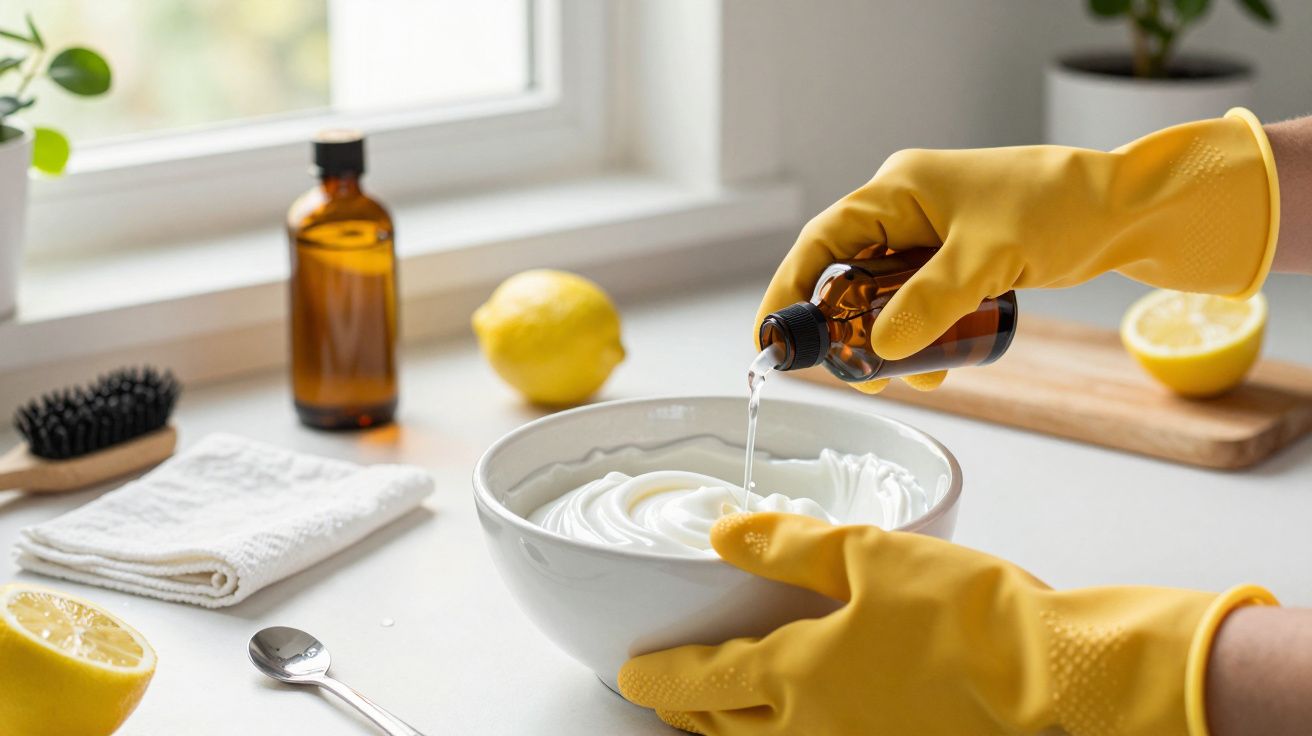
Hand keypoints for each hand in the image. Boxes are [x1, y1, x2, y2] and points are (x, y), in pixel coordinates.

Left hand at [619, 513, 1274, 734]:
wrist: (1051, 676)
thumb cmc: (967, 614)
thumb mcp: (867, 556)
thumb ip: (787, 547)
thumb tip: (728, 536)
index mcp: (796, 674)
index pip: (702, 678)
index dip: (659, 675)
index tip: (630, 673)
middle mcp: (812, 728)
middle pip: (723, 724)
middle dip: (685, 709)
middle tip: (663, 694)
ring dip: (726, 729)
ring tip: (712, 713)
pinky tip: (797, 720)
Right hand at [756, 108, 1278, 391]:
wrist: (1129, 210)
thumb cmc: (1061, 210)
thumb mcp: (989, 258)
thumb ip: (932, 302)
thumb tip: (883, 350)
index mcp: (898, 189)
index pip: (822, 240)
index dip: (790, 288)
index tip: (769, 336)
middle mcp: (905, 208)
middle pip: (844, 271)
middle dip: (840, 326)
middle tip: (845, 372)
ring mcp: (929, 235)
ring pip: (878, 293)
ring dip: (882, 338)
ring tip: (899, 378)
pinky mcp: (953, 259)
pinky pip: (914, 300)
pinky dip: (916, 334)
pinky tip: (936, 365)